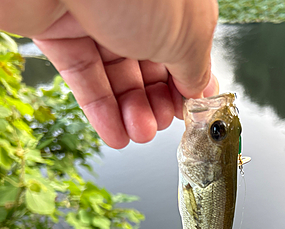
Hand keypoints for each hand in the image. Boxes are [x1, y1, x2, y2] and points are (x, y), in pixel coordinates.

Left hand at [0, 0, 218, 147]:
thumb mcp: (187, 36)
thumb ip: (196, 68)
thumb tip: (199, 91)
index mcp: (172, 2)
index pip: (183, 49)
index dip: (186, 84)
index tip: (188, 112)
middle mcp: (135, 6)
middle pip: (149, 66)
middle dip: (156, 103)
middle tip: (159, 124)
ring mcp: (96, 17)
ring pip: (116, 76)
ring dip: (131, 113)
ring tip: (138, 134)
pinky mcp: (59, 29)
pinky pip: (83, 77)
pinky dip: (100, 111)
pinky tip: (115, 135)